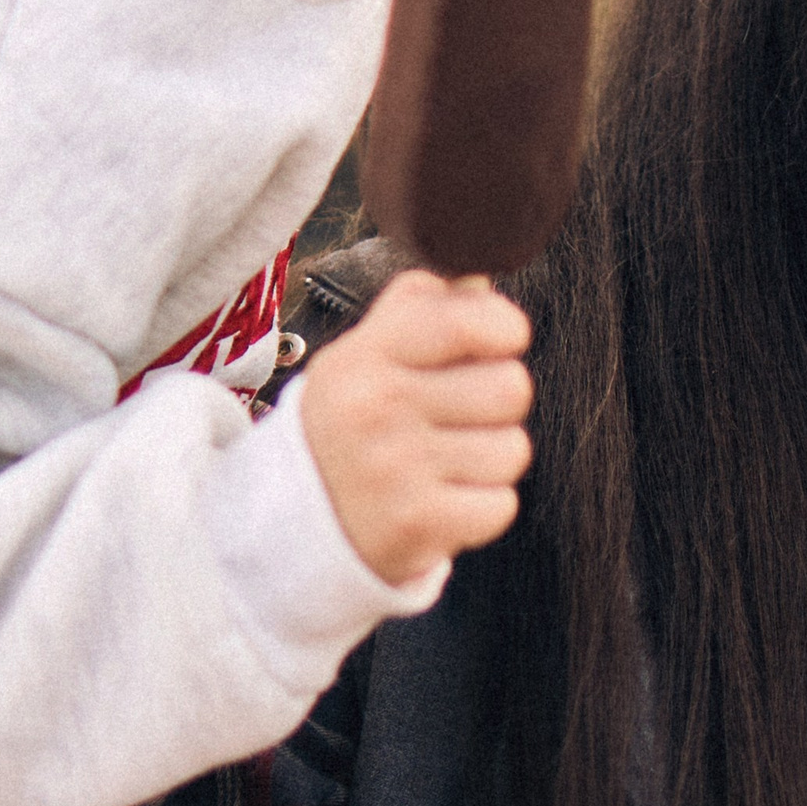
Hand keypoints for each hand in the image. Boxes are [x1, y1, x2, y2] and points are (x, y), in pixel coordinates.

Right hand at [296, 264, 532, 582]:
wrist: (293, 522)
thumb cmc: (349, 424)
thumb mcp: (364, 354)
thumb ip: (422, 308)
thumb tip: (480, 279)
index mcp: (365, 356)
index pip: (467, 321)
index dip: (505, 328)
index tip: (498, 342)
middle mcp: (376, 408)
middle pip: (511, 386)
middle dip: (499, 402)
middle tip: (460, 415)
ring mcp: (396, 470)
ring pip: (513, 449)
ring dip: (491, 458)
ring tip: (445, 462)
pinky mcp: (417, 526)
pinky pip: (502, 504)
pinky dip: (482, 507)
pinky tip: (442, 500)